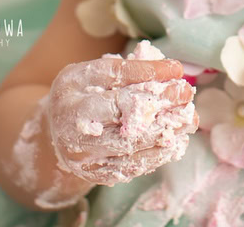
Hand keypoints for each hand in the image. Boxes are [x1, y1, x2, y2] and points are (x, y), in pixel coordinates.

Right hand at [45, 53, 197, 185]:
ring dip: (167, 133)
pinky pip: (133, 166)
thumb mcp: (92, 74)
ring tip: (189, 119)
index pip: (115, 85)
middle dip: (162, 106)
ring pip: (133, 147)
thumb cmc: (79, 95)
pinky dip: (158, 153)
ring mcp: (84, 158)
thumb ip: (127, 69)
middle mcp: (73, 130)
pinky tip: (175, 140)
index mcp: (70, 96)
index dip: (148, 76)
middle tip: (188, 94)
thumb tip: (172, 69)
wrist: (53, 135)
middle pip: (126, 122)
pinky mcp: (97, 175)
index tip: (178, 72)